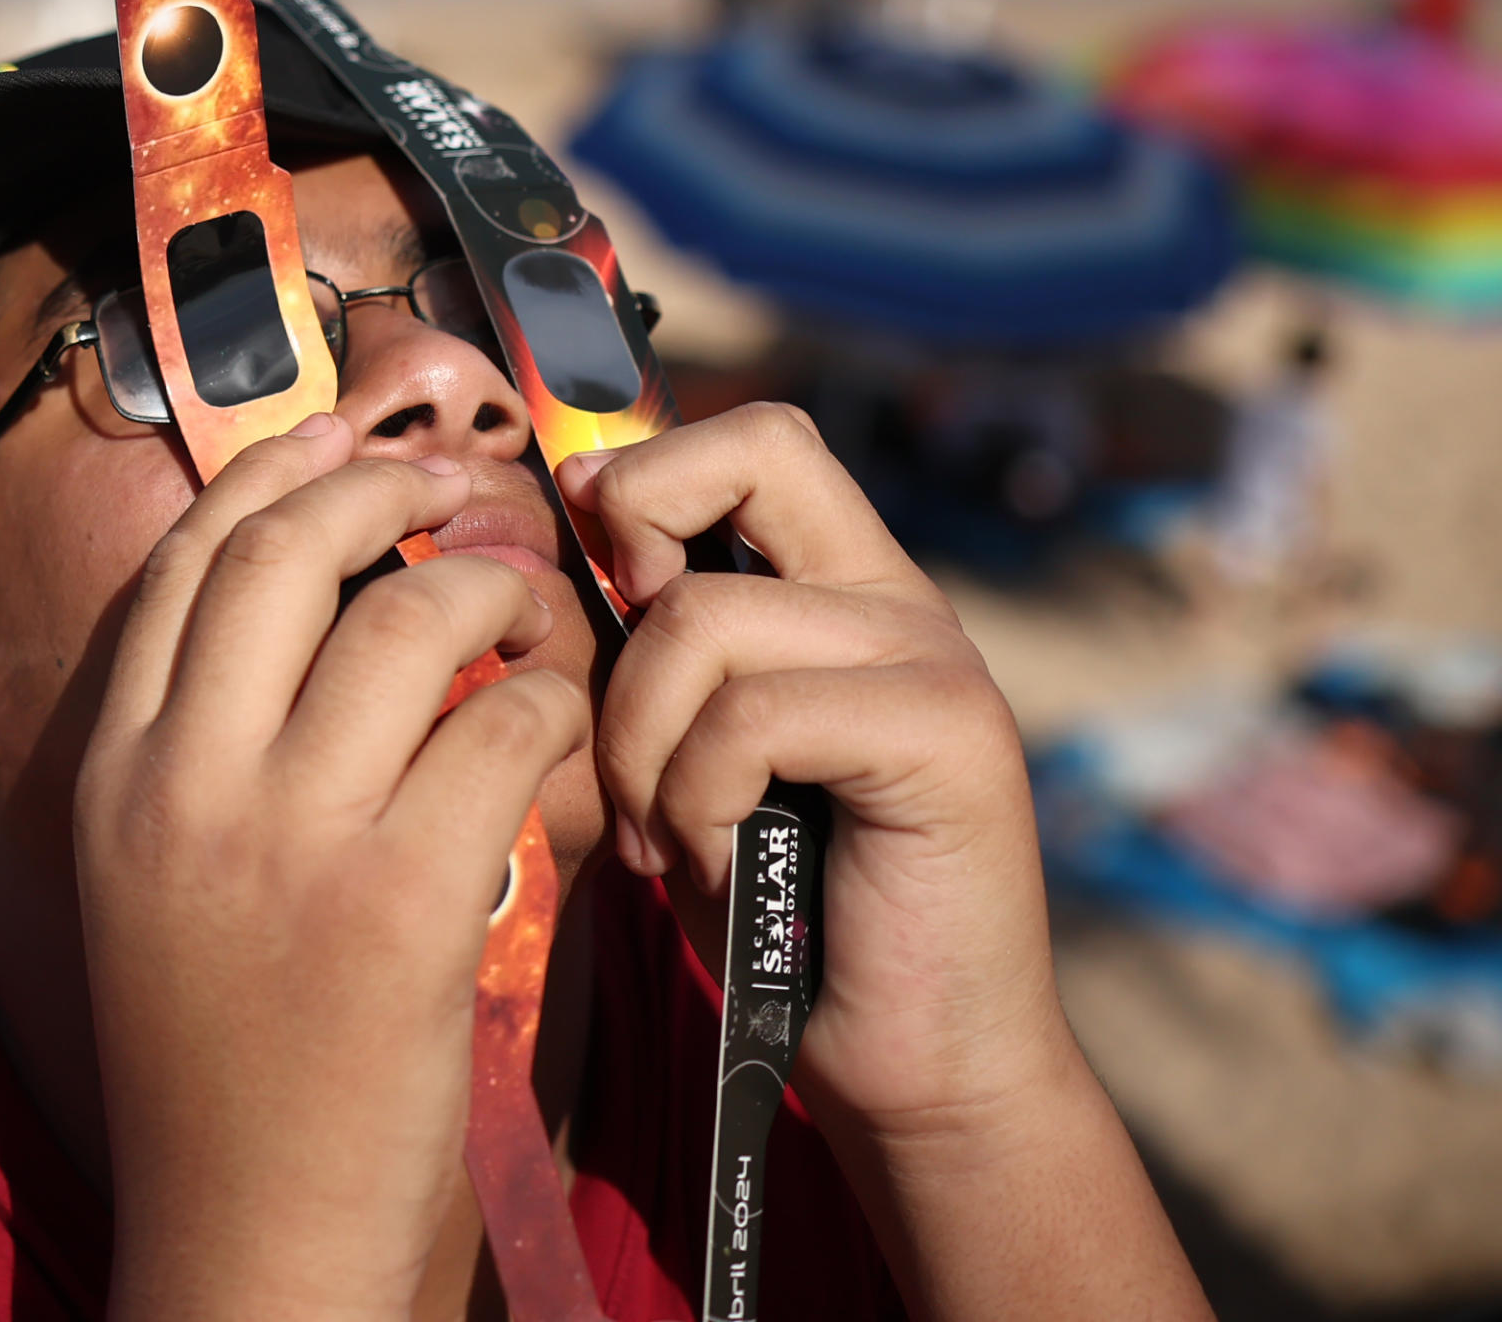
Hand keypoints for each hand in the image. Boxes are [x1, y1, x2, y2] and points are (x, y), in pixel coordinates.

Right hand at [76, 414, 588, 1321]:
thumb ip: (206, 755)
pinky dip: (550, 706)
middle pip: (281, 554)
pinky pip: (499, 732)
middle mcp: (180, 785)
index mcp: (111, 774)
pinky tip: (564, 730)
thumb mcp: (159, 886)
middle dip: (380, 492)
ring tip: (530, 619)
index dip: (269, 475)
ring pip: (405, 620)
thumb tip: (313, 614)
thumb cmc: (227, 1069)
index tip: (340, 438)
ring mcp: (284, 840)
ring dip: (490, 593)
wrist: (251, 1242)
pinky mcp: (399, 905)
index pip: (180, 565)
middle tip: (451, 496)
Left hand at [561, 404, 1208, 1319]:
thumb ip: (648, 644)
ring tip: (667, 834)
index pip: (752, 437)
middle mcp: (898, 599)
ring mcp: (933, 660)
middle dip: (641, 544)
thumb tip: (554, 520)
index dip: (649, 476)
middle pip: (754, 452)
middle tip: (627, 695)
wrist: (908, 1065)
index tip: (601, 578)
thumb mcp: (684, 749)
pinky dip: (697, 797)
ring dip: (639, 740)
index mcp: (841, 587)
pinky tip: (717, 867)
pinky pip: (753, 714)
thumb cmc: (774, 912)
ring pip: (706, 617)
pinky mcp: (947, 737)